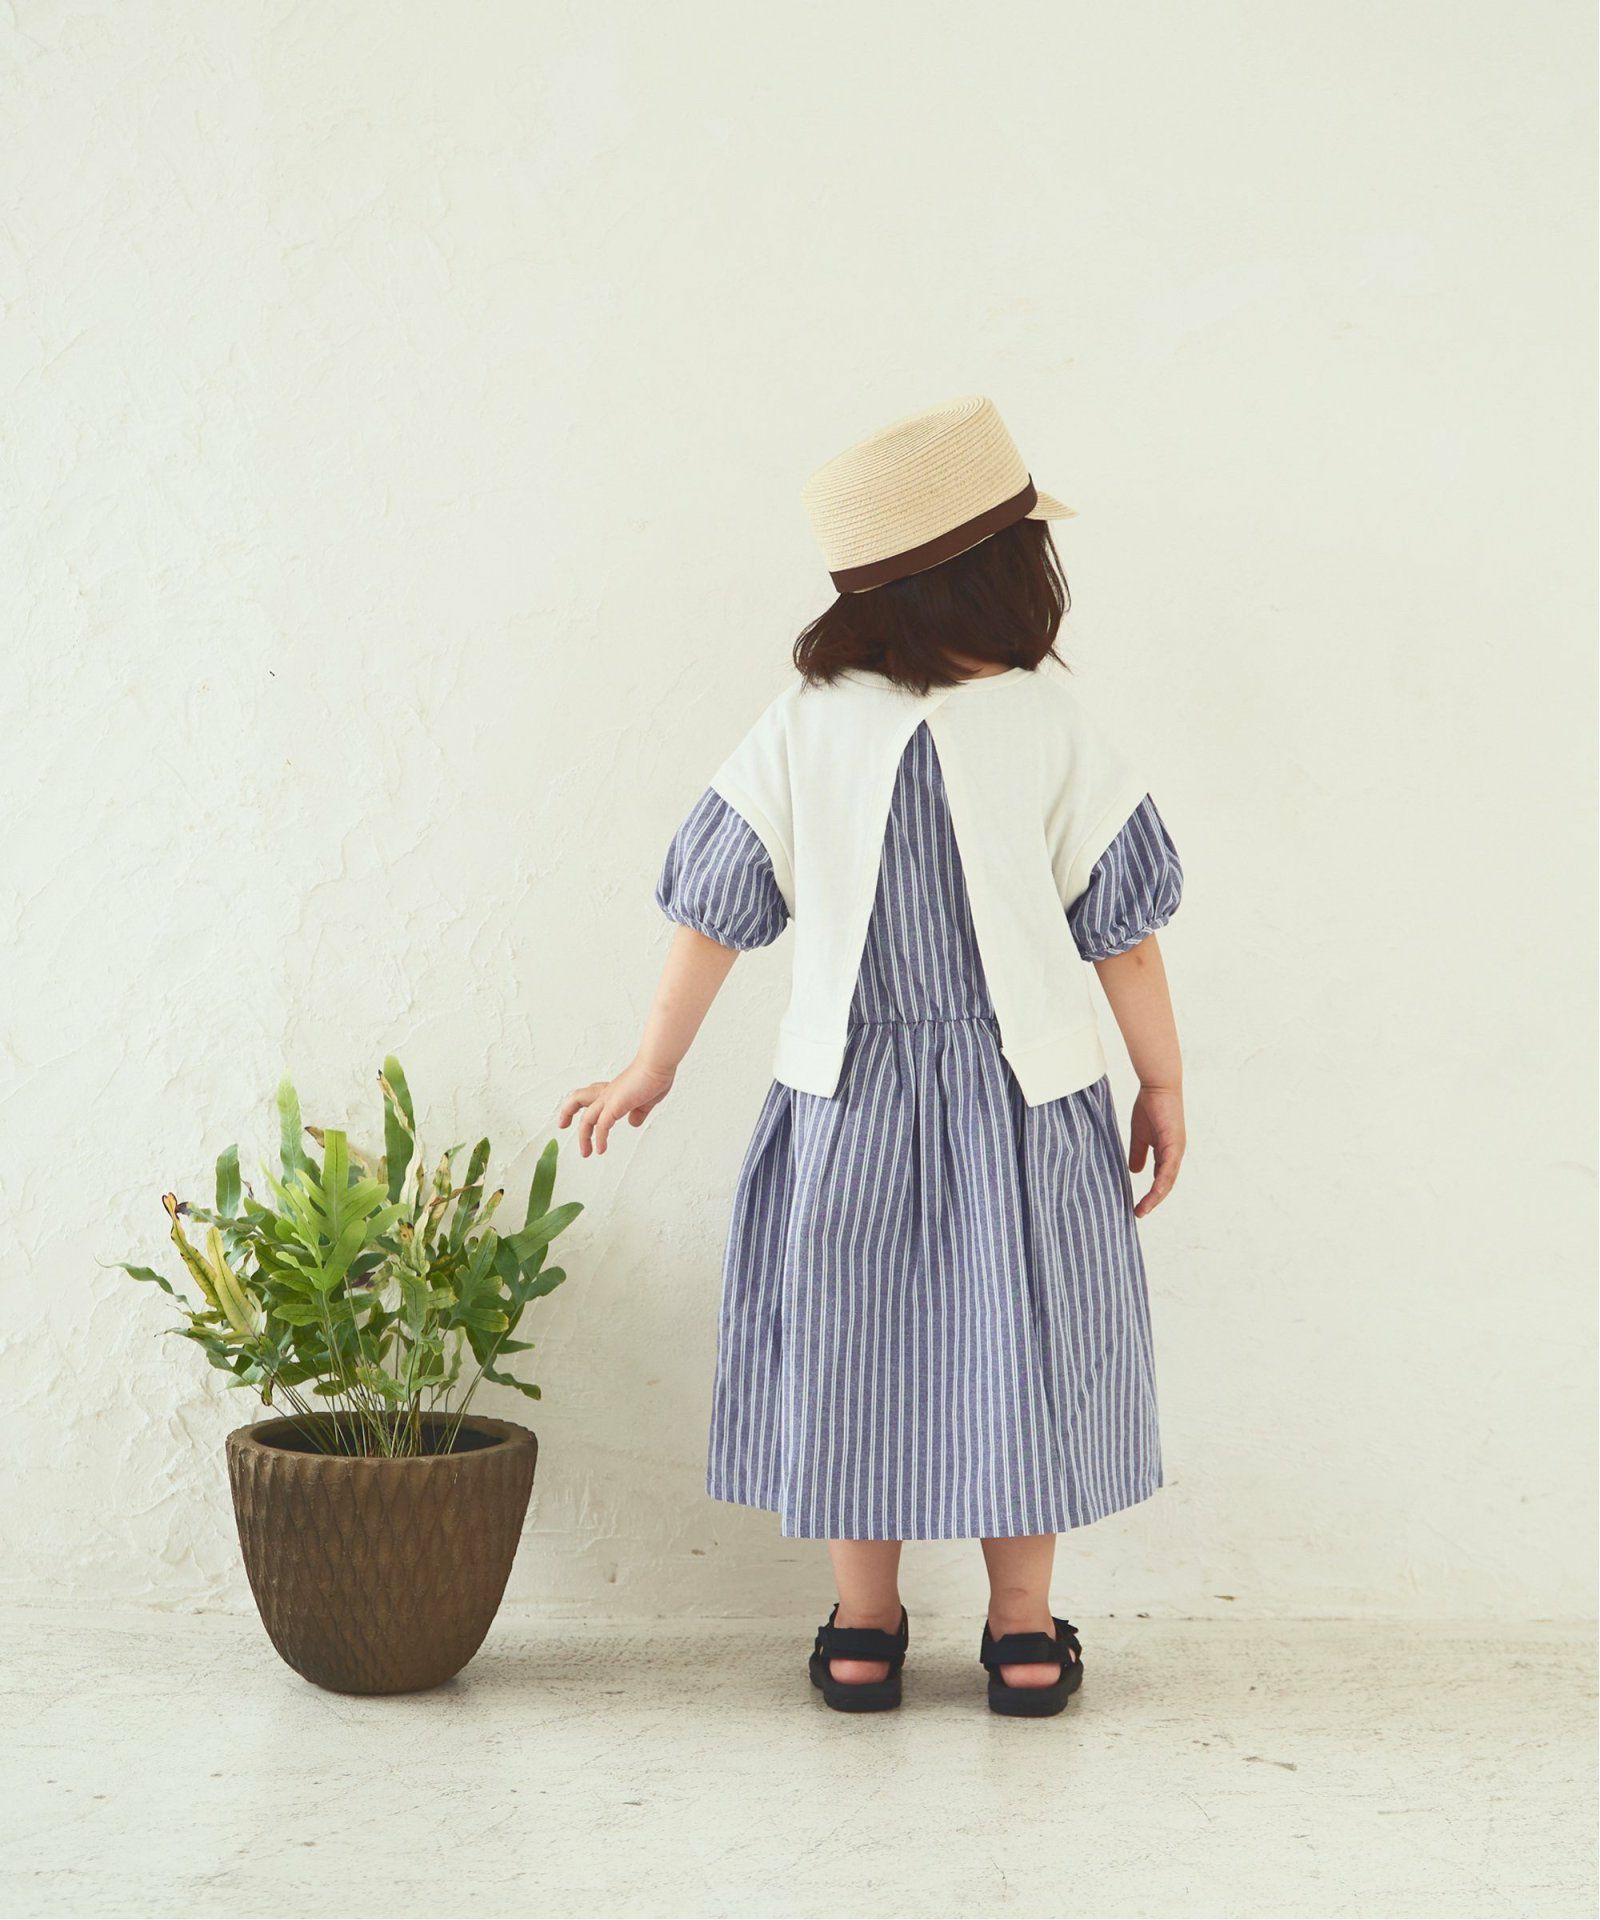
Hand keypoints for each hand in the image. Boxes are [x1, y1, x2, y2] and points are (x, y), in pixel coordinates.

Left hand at [558, 1060, 675, 1156]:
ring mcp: (609, 1099)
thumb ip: (639, 1111)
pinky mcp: (615, 1105)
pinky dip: (600, 1139)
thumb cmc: (656, 1076)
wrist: (658, 1064)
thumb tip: (633, 1122)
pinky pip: (602, 1126)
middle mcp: (607, 1093)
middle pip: (577, 1099)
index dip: (581, 1104)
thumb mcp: (647, 1100)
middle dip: (567, 1112)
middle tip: (562, 1125)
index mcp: (613, 1090)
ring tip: (586, 1153)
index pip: (591, 1095)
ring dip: (584, 1137)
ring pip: (586, 1118)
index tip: (576, 1114)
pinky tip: (601, 1150)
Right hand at [1128, 1084, 1184, 1217]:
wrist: (1158, 1086)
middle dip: (1153, 1200)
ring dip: (1156, 1196)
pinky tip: (1154, 1192)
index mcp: (1167, 1152)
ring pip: (1168, 1180)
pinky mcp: (1174, 1143)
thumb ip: (1138, 1153)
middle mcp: (1175, 1154)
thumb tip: (1135, 1171)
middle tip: (1139, 1213)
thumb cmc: (1150, 1106)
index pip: (1161, 1179)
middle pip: (1166, 1184)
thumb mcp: (1140, 1135)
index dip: (1151, 1194)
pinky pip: (1168, 1168)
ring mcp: (1177, 1149)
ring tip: (1143, 1209)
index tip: (1139, 1206)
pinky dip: (1162, 1182)